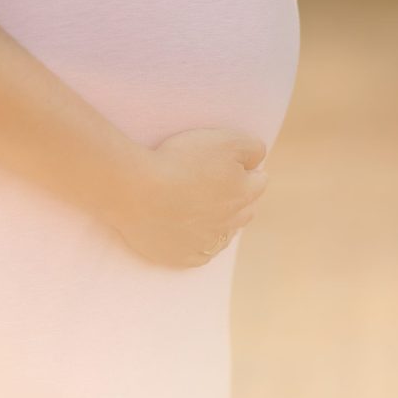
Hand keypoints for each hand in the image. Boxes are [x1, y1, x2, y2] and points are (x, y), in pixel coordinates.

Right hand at [105, 127, 267, 269]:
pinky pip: (201, 254)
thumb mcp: (224, 140)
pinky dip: (199, 243)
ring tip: (203, 206)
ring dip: (220, 221)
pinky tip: (190, 231)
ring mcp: (207, 242)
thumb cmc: (179, 160)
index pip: (260, 182)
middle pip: (246, 210)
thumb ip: (252, 148)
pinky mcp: (183, 256)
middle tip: (217, 183)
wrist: (137, 190)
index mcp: (243, 193)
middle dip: (239, 197)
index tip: (231, 162)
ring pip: (225, 234)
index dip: (247, 169)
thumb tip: (260, 161)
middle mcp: (230, 222)